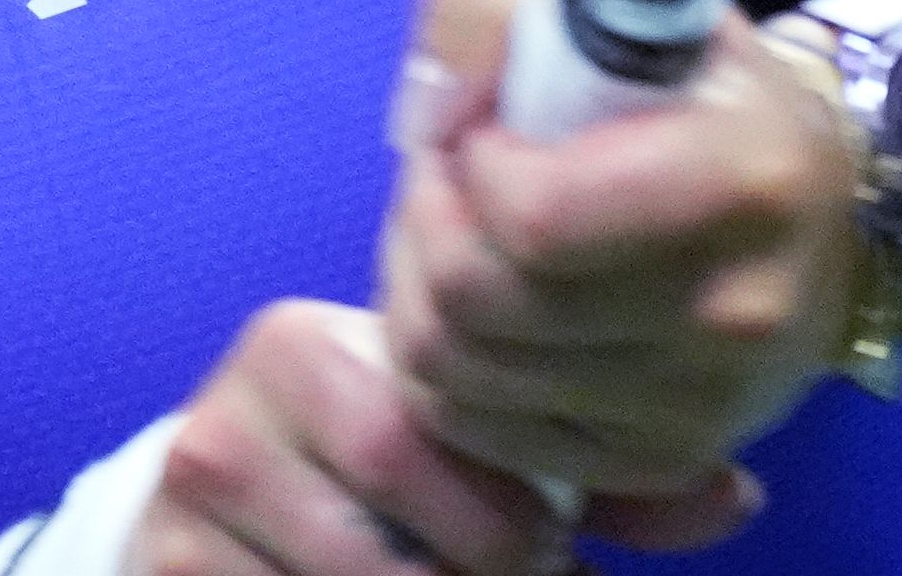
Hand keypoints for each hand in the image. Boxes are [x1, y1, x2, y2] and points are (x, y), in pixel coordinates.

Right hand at [127, 299, 758, 573]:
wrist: (225, 515)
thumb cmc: (375, 483)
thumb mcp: (467, 453)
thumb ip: (595, 476)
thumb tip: (732, 496)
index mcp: (304, 348)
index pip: (435, 444)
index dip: (517, 525)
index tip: (548, 554)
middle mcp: (227, 420)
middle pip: (404, 540)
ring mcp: (187, 514)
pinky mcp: (170, 574)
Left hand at [378, 0, 861, 503]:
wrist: (812, 195)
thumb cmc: (682, 72)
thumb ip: (486, 2)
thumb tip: (426, 112)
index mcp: (741, 180)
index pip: (535, 220)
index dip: (468, 162)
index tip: (484, 124)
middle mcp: (736, 314)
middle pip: (478, 304)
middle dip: (425, 223)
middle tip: (448, 179)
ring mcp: (702, 406)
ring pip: (459, 378)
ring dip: (420, 294)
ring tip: (458, 235)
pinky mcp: (663, 463)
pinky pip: (481, 436)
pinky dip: (448, 373)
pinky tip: (480, 309)